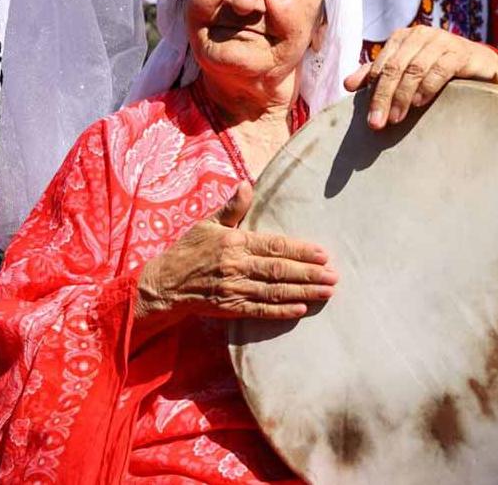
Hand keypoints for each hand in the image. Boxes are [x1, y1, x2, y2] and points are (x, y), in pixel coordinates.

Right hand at [135, 182, 336, 328]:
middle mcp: (236, 266)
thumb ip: (232, 208)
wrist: (163, 284)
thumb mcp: (208, 223)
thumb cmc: (189, 250)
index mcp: (234, 243)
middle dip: (309, 273)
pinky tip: (301, 310)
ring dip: (303, 292)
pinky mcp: (230, 308)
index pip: (274, 246)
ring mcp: (233, 289)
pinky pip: (259, 310)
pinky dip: (281, 311)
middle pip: (279, 270)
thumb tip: (246, 185)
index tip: (323, 254)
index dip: (300, 250)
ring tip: (327, 292)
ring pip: (274, 291)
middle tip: (334, 276)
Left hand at [343, 25, 497, 129]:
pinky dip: (428, 86)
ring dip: (403, 95)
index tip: (369, 119)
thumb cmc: (439, 69)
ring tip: (397, 118)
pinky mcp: (461, 52)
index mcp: (402, 38)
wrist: (480, 65)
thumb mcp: (407, 71)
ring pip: (415, 69)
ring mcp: (442, 41)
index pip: (381, 66)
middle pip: (395, 68)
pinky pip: (440, 69)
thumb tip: (347, 85)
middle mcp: (420, 35)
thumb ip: (379, 75)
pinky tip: (421, 102)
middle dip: (384, 97)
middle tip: (378, 123)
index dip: (373, 92)